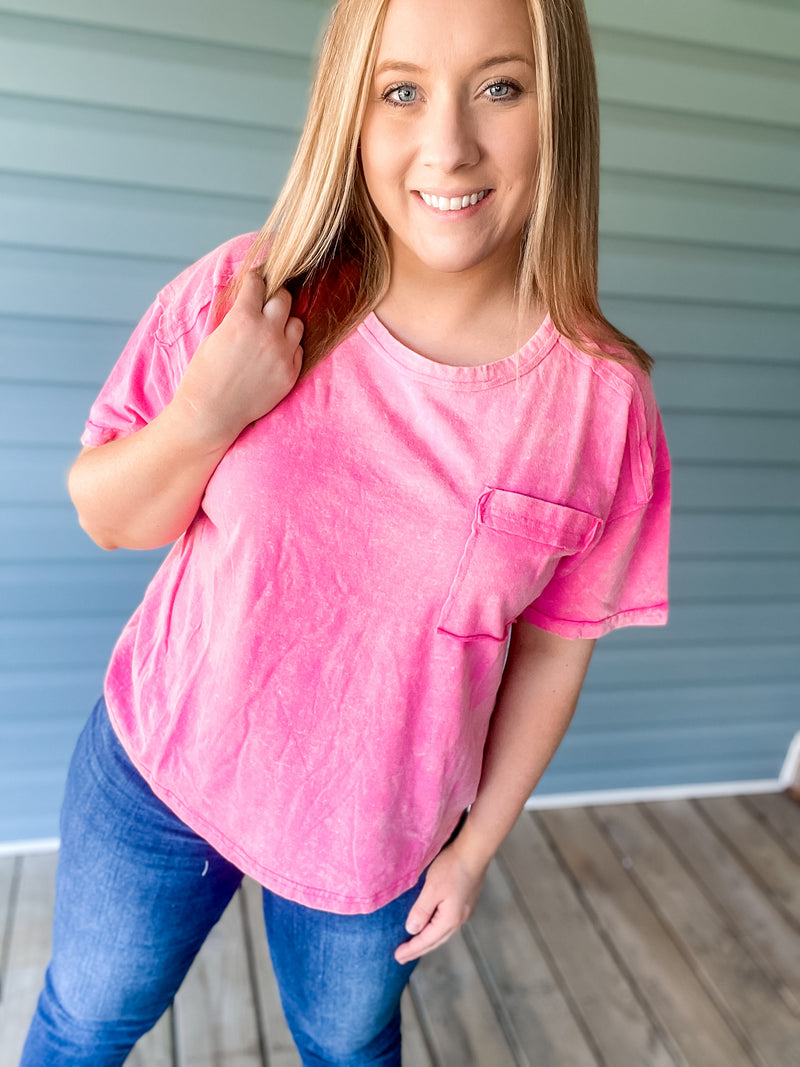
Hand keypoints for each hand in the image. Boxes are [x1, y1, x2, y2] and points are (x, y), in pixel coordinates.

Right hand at [174, 272, 303, 442]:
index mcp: (243, 319)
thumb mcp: (215, 335)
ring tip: (272, 332)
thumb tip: (251, 301)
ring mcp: (283, 354)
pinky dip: (288, 348)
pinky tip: (273, 355)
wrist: (211, 413)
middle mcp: (268, 333)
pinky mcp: (291, 373)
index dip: (256, 280)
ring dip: (285, 323)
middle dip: (274, 297)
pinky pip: (298, 350)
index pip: (258, 284)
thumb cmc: (204, 375)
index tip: (257, 279)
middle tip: (267, 303)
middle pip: (284, 298)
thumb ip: (238, 316)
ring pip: (297, 323)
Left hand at [394, 841, 488, 964]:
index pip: (426, 940)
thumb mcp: (431, 888)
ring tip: (414, 945)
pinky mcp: (465, 902)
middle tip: (402, 957)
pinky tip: (430, 926)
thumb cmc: (452, 867)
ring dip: (427, 940)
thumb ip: (421, 911)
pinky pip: (446, 923)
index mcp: (450, 919)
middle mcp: (459, 919)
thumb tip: (412, 930)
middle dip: (418, 949)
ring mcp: (464, 911)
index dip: (411, 949)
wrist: (474, 851)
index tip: (396, 957)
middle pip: (435, 941)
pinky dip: (435, 930)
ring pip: (442, 933)